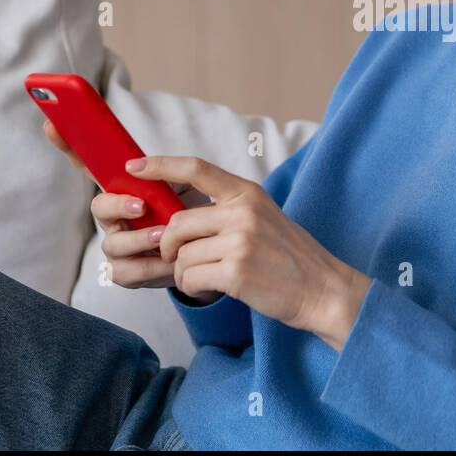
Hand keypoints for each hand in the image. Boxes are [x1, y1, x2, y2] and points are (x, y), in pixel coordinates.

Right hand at [42, 120, 217, 300]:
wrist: (205, 251)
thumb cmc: (190, 214)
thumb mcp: (186, 186)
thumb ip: (168, 173)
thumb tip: (143, 166)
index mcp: (124, 189)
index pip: (91, 166)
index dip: (69, 146)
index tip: (51, 124)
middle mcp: (114, 216)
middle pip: (99, 207)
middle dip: (116, 205)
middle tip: (141, 205)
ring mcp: (117, 244)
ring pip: (112, 242)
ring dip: (138, 239)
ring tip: (162, 235)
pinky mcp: (125, 270)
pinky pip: (124, 271)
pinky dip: (149, 266)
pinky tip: (167, 261)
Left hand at [129, 155, 371, 349]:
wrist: (322, 290)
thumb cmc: (289, 258)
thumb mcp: (264, 218)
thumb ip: (229, 210)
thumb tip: (180, 216)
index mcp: (248, 194)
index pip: (197, 169)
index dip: (160, 166)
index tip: (133, 166)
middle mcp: (243, 212)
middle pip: (178, 223)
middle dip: (168, 246)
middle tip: (177, 260)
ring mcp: (241, 241)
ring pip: (181, 255)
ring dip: (183, 273)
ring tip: (205, 278)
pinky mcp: (237, 272)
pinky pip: (190, 278)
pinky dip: (192, 288)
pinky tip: (211, 288)